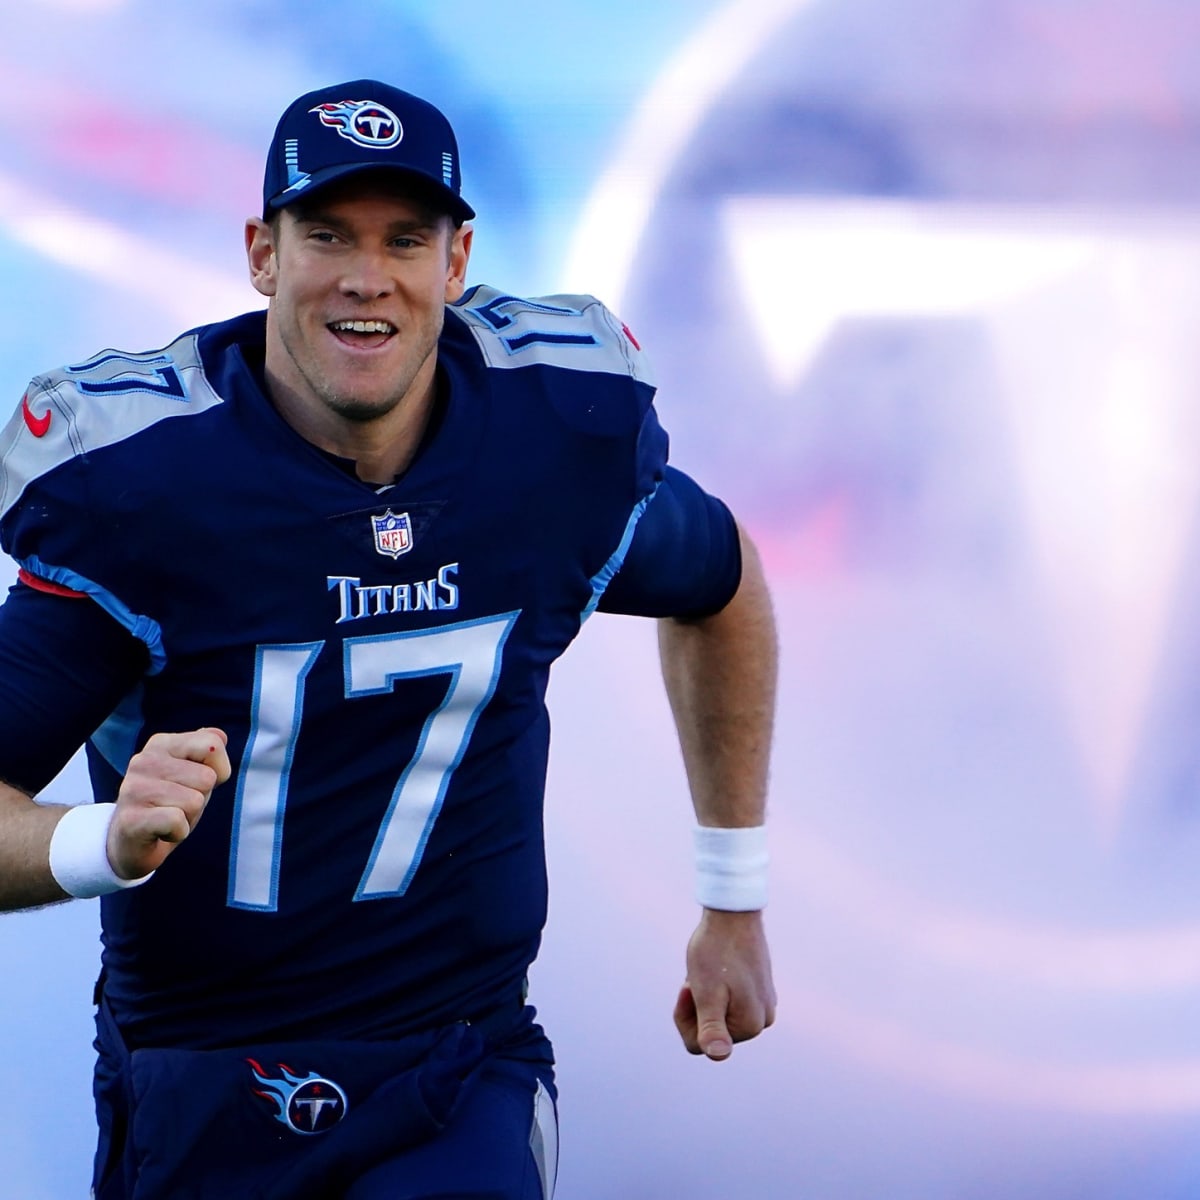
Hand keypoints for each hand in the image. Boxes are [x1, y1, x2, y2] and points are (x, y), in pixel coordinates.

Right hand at [107, 728, 230, 878]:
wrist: (130, 844)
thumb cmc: (169, 804)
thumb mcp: (194, 773)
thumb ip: (208, 750)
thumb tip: (220, 737)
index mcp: (161, 743)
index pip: (213, 744)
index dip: (218, 771)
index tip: (196, 783)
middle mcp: (143, 760)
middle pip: (207, 778)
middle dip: (201, 797)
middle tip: (177, 805)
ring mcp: (133, 789)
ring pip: (195, 801)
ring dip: (189, 817)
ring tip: (167, 818)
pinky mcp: (131, 819)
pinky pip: (177, 821)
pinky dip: (178, 832)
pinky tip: (161, 832)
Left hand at [674, 908, 775, 1059]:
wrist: (733, 912)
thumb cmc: (715, 951)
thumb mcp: (706, 992)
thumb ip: (711, 1028)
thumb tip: (718, 1055)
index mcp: (750, 1025)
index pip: (702, 1045)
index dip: (686, 1017)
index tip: (688, 986)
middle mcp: (763, 1020)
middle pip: (714, 1031)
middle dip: (698, 1006)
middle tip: (696, 976)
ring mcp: (764, 1004)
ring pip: (721, 1015)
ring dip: (707, 996)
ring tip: (708, 970)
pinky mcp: (761, 989)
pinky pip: (730, 1001)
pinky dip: (718, 987)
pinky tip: (719, 966)